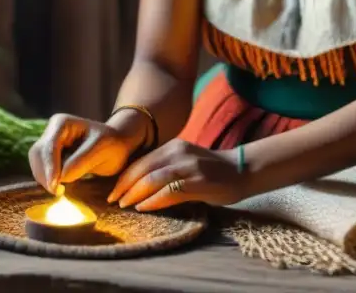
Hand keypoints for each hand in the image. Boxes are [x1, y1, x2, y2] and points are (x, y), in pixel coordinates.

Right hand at [28, 113, 141, 193]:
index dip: (50, 167)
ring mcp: (50, 143)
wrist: (117, 146)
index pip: (49, 147)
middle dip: (45, 174)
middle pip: (37, 155)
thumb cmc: (112, 145)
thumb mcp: (101, 150)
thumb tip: (61, 178)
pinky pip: (42, 170)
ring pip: (36, 163)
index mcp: (62, 123)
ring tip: (61, 192)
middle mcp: (52, 131)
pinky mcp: (51, 156)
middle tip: (58, 193)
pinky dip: (48, 180)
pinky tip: (60, 188)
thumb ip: (80, 162)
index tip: (55, 186)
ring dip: (45, 179)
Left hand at [106, 139, 247, 211]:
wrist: (242, 169)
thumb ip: (165, 168)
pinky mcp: (198, 180)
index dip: (124, 177)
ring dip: (135, 194)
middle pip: (142, 169)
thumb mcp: (184, 162)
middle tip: (114, 200)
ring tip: (124, 205)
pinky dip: (154, 200)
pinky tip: (144, 208)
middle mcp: (177, 152)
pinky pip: (170, 190)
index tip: (113, 191)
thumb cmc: (211, 170)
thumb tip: (138, 186)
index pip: (141, 161)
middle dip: (125, 186)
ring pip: (152, 178)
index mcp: (172, 147)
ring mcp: (188, 165)